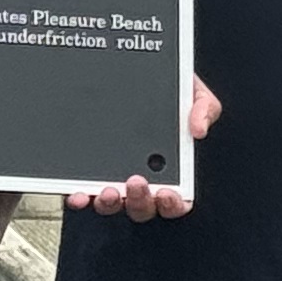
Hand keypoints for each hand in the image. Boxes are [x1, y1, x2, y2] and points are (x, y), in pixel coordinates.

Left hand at [71, 76, 218, 219]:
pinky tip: (77, 194)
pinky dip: (80, 198)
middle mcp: (141, 180)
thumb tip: (199, 129)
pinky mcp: (88, 173)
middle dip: (139, 200)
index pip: (175, 200)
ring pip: (111, 204)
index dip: (173, 204)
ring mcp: (113, 179)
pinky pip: (83, 193)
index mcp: (170, 170)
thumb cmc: (169, 92)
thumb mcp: (192, 94)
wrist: (138, 73)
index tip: (167, 194)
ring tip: (107, 190)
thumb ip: (204, 108)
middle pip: (142, 207)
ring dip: (109, 203)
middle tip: (137, 182)